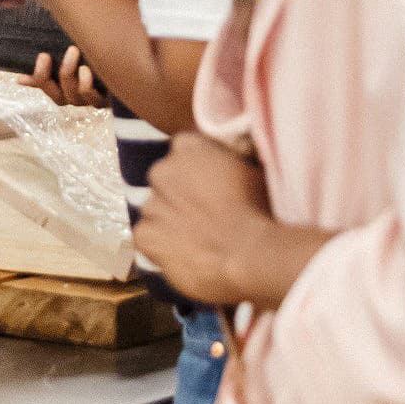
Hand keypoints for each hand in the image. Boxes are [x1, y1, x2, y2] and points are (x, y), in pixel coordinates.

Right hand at [20, 46, 108, 108]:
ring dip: (70, 74)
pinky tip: (88, 70)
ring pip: (74, 96)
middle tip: (63, 50)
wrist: (123, 67)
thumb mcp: (66, 64)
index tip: (43, 55)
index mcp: (61, 88)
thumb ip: (45, 71)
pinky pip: (93, 100)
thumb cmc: (90, 62)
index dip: (39, 77)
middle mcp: (74, 98)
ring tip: (75, 52)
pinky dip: (87, 86)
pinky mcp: (106, 101)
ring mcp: (89, 101)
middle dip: (57, 73)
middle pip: (58, 96)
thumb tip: (19, 79)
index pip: (44, 87)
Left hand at [133, 133, 326, 309]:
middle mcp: (162, 171)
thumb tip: (227, 164)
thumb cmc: (259, 211)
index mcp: (188, 148)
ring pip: (155, 211)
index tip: (210, 184)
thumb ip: (228, 162)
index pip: (183, 148)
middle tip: (205, 215)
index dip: (197, 168)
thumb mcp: (252, 170)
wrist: (249, 253)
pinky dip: (159, 247)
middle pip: (165, 180)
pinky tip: (184, 255)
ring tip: (198, 240)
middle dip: (180, 195)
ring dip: (169, 222)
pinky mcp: (145, 236)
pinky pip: (145, 238)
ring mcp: (151, 205)